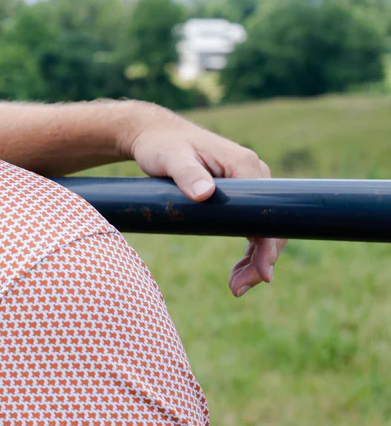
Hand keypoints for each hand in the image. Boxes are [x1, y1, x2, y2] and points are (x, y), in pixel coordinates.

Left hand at [124, 103, 286, 296]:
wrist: (154, 137)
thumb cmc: (161, 146)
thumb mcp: (170, 158)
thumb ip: (186, 174)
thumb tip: (205, 194)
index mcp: (243, 165)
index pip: (268, 211)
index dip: (268, 244)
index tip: (263, 272)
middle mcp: (253, 173)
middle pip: (271, 223)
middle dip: (262, 259)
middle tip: (238, 288)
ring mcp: (247, 184)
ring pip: (263, 228)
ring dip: (255, 258)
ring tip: (236, 286)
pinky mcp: (238, 193)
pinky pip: (252, 225)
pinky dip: (249, 248)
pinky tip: (240, 269)